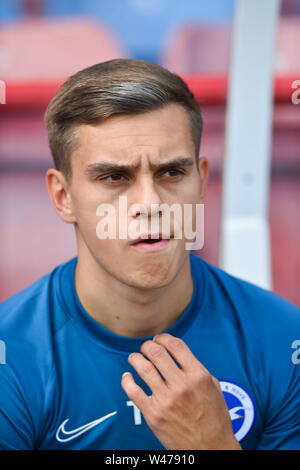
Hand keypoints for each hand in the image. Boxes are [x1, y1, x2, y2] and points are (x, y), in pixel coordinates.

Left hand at [121, 333, 240, 449]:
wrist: (210, 449)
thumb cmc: (214, 419)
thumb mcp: (214, 388)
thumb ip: (197, 369)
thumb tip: (179, 354)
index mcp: (198, 376)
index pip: (176, 345)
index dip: (164, 338)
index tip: (159, 340)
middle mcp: (182, 385)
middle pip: (156, 353)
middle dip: (148, 346)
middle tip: (146, 348)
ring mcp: (166, 400)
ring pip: (143, 368)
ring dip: (135, 358)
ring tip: (134, 358)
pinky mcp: (153, 415)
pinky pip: (133, 391)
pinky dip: (127, 380)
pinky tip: (128, 377)